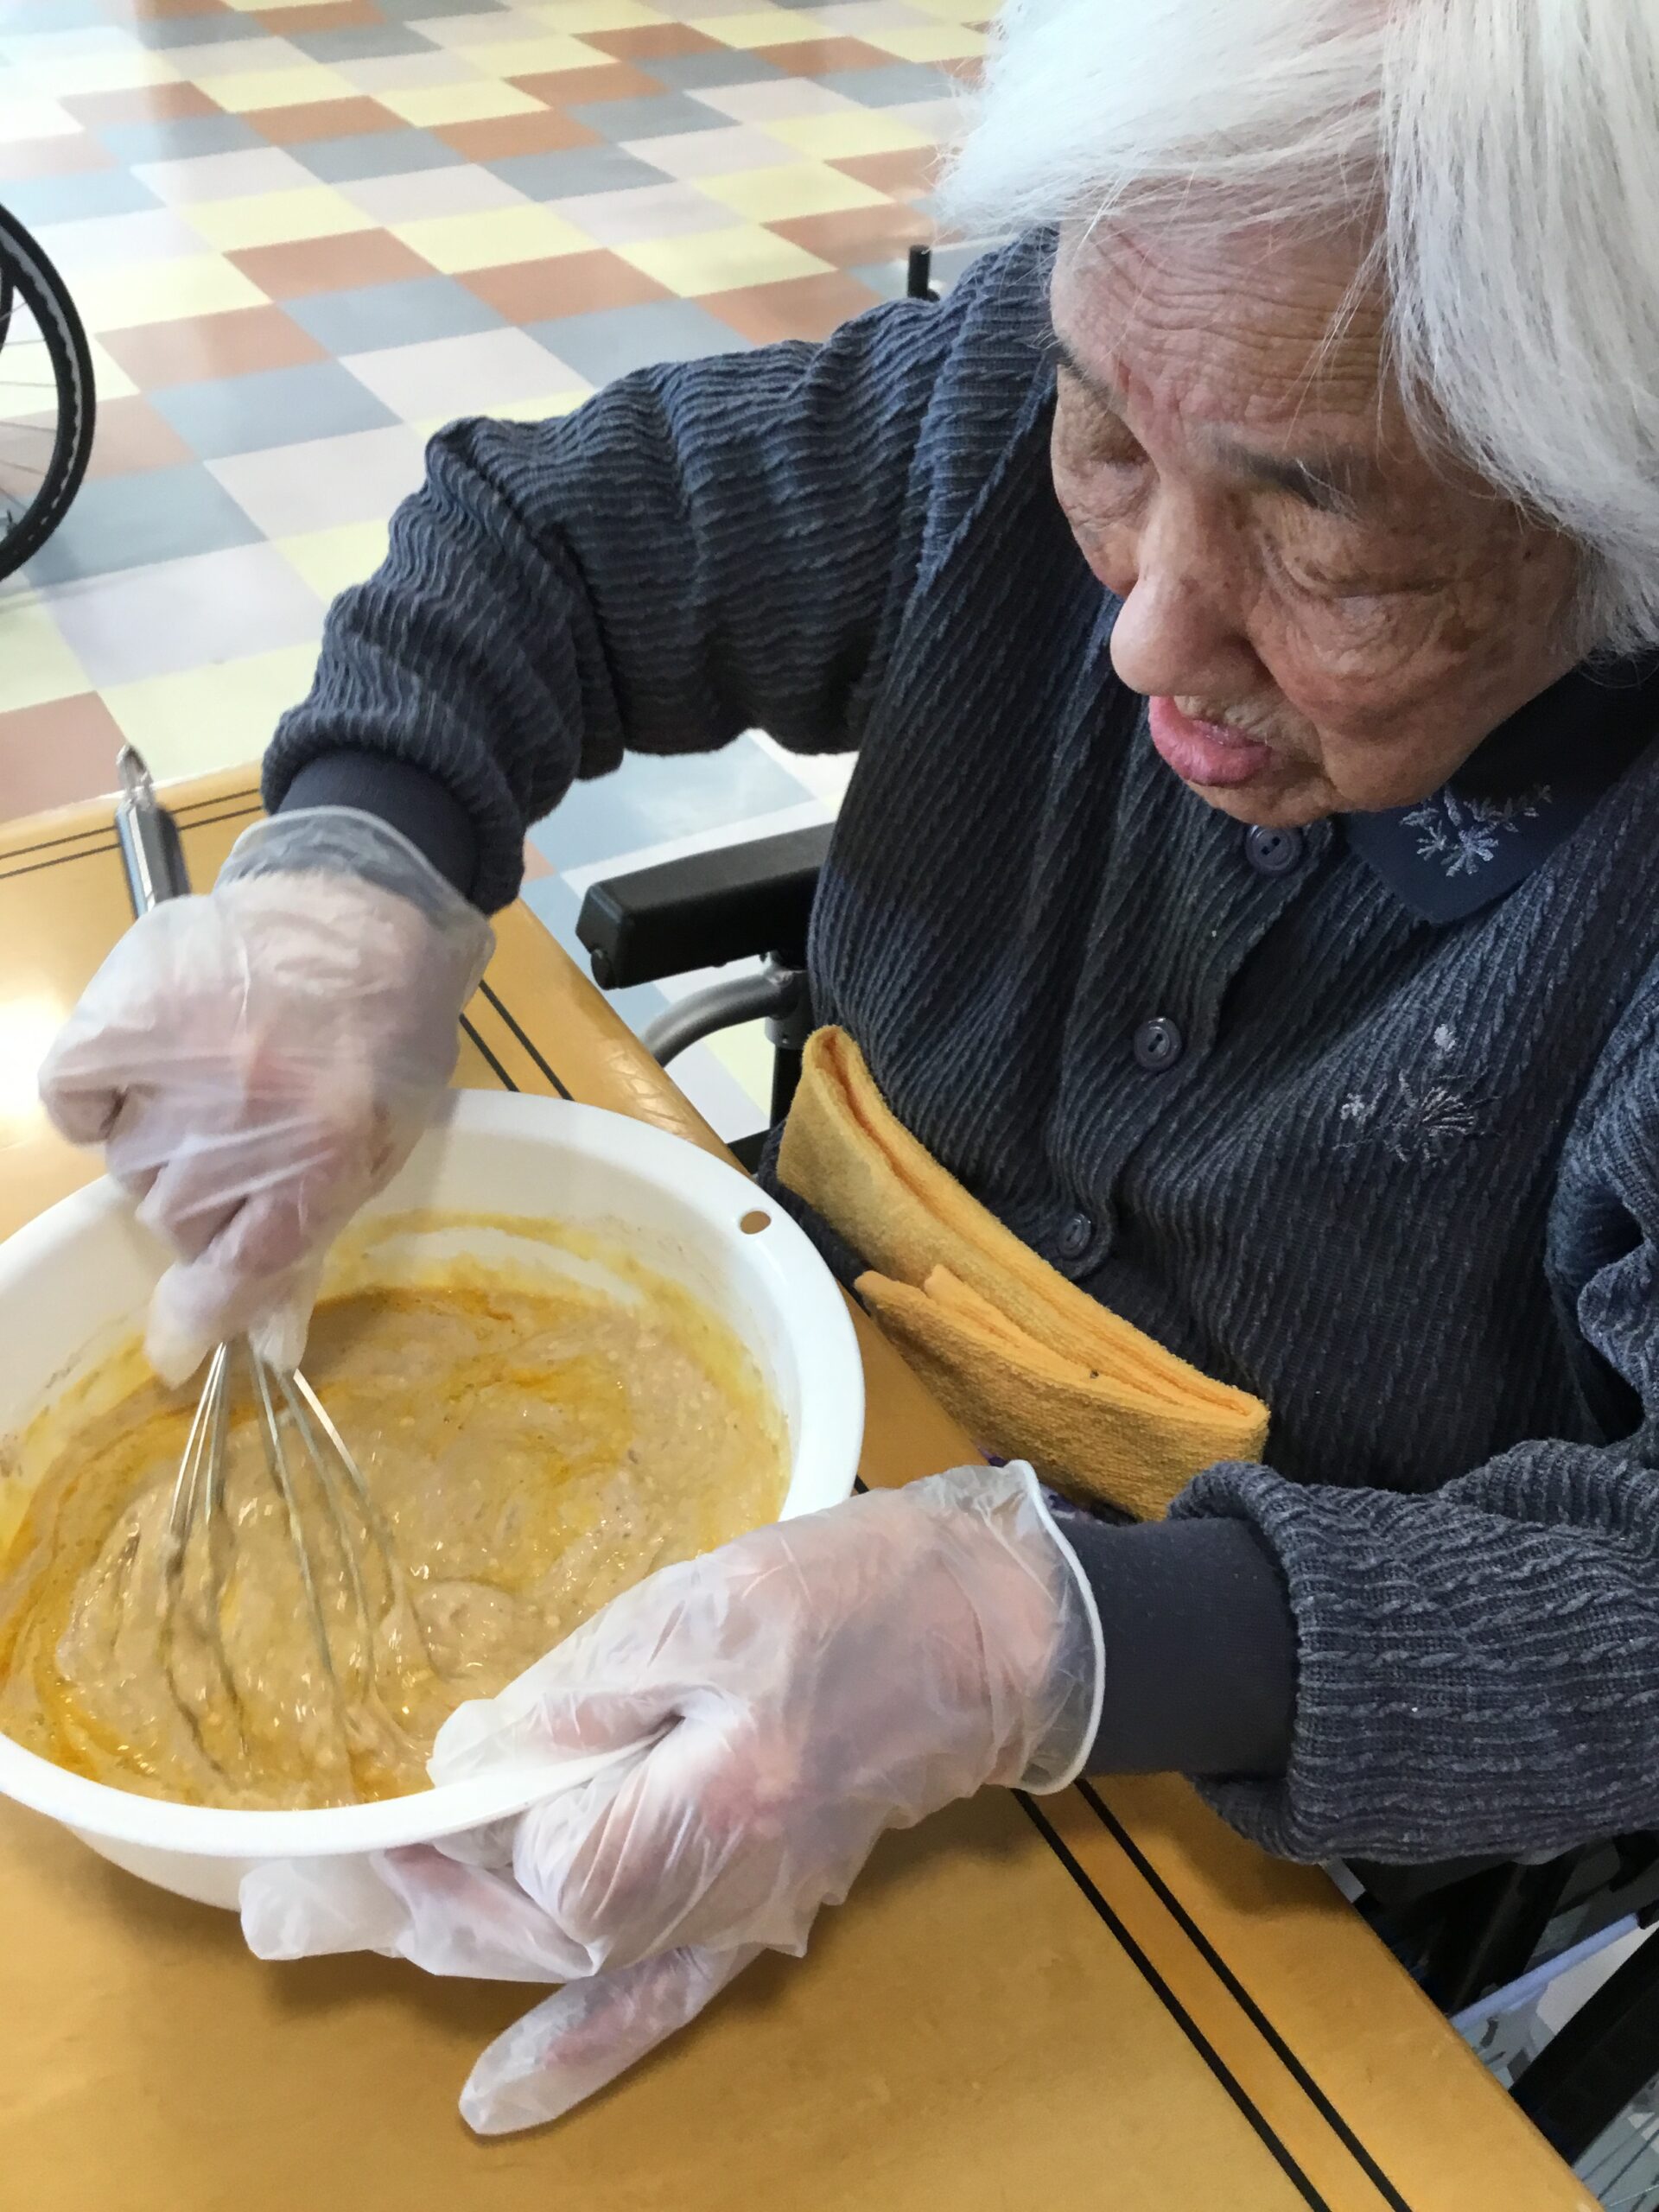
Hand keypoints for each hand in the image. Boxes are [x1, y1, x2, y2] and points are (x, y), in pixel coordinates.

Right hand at [39, 808, 491, 1381]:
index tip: (178, 1352)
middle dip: (204, 1202)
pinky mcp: (123, 1011)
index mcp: (324, 1155)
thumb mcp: (377, 1145)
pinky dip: (95, 1099)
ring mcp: (177, 1064)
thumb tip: (267, 1346)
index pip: (240, 1267)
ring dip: (160, 1147)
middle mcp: (245, 1120)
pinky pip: (71, 1097)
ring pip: (128, 1167)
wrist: (364, 908)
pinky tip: (140, 1075)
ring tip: (209, 1089)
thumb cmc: (386, 1033)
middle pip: (177, 1220)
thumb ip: (310, 1239)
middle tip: (240, 1143)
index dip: (203, 1316)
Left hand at [241, 1463, 1101, 2133]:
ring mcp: (739, 1911)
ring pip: (564, 1958)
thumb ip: (577, 1694)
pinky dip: (581, 2048)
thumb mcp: (703, 1606)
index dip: (465, 1817)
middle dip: (398, 1902)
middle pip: (522, 1925)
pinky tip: (502, 2100)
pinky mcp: (757, 1904)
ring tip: (320, 1936)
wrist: (990, 1628)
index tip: (415, 1782)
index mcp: (706, 1812)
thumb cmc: (853, 1592)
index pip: (534, 1851)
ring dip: (446, 1950)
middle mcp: (719, 1892)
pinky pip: (660, 1998)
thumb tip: (460, 1764)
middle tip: (277, 1899)